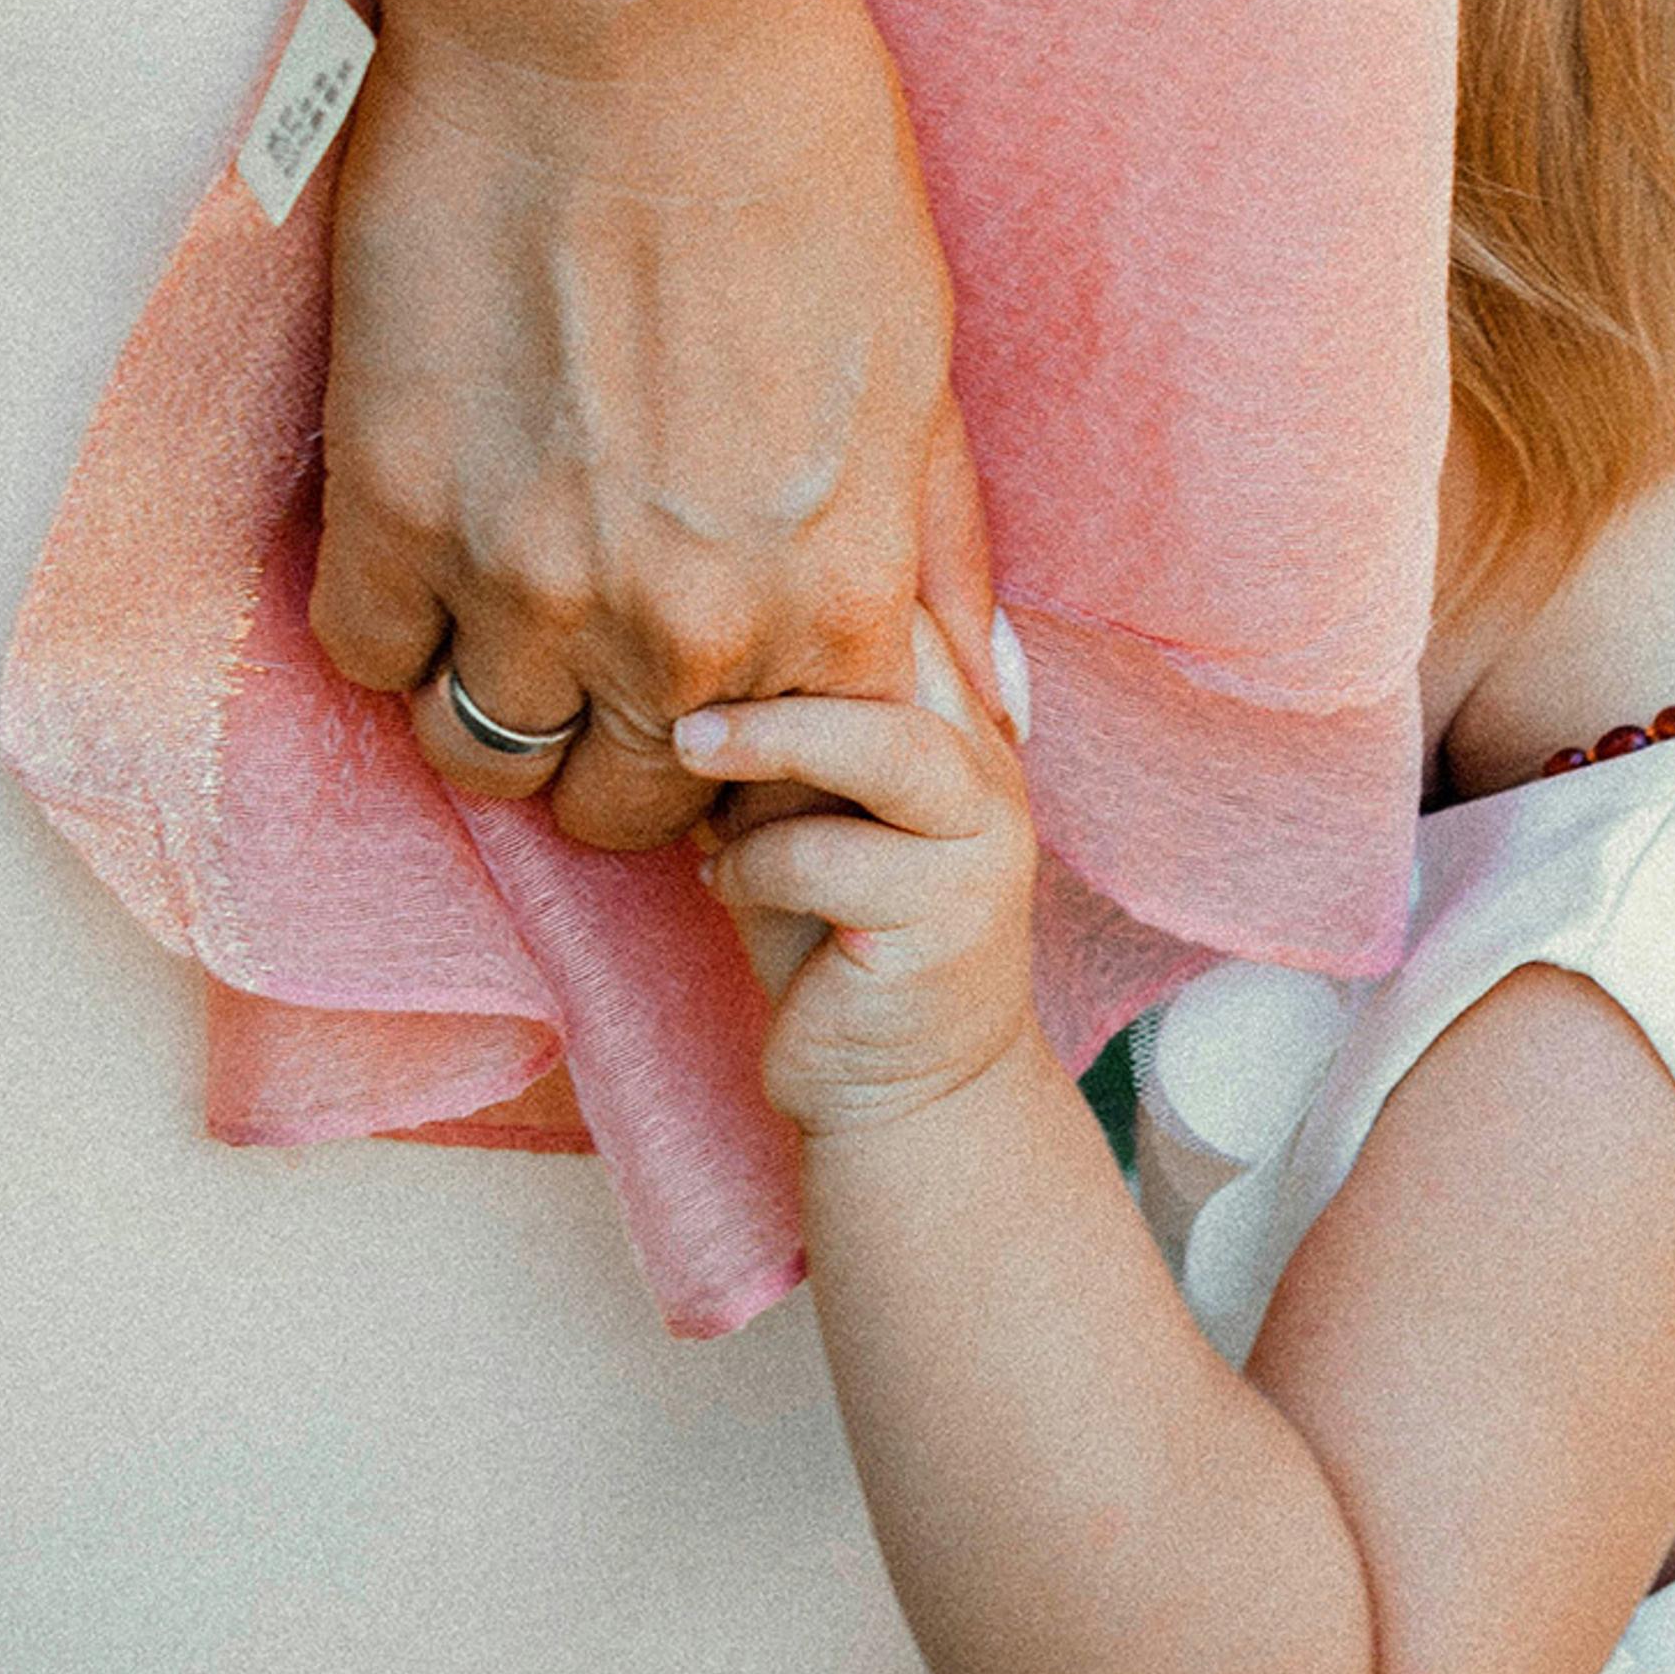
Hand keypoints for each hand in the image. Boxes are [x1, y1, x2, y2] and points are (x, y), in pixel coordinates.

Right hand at [307, 0, 997, 850]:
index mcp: (833, 597)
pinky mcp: (394, 504)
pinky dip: (397, 625)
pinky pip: (369, 653)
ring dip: (504, 707)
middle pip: (626, 811)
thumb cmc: (806, 165)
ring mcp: (530, 577)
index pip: (790, 789)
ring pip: (485, 757)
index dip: (757, 764)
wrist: (632, 30)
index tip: (731, 713)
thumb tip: (976, 682)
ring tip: (520, 612)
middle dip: (623, 759)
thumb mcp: (922, 371)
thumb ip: (931, 548)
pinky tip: (436, 545)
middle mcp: (687, 625)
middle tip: (614, 666)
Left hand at [683, 616, 1041, 1138]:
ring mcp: (979, 850)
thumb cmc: (837, 941)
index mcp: (961, 730)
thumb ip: (788, 741)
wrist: (902, 1095)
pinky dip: (753, 864)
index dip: (828, 578)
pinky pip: (828, 860)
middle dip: (789, 648)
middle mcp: (991, 776)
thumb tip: (684, 653)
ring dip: (770, 743)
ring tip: (690, 752)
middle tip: (683, 664)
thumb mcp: (808, 816)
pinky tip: (723, 883)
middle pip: (913, 654)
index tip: (719, 580)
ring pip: (886, 748)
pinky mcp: (943, 925)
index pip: (912, 608)